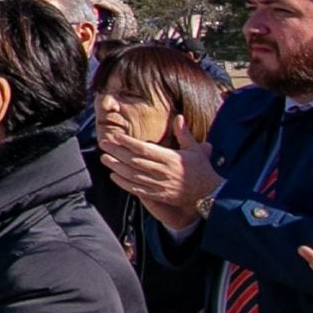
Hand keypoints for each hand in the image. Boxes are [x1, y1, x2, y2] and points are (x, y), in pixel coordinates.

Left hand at [96, 117, 218, 227]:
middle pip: (134, 161)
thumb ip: (184, 133)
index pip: (145, 149)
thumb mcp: (195, 149)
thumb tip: (178, 117)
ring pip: (133, 175)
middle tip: (103, 144)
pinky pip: (137, 190)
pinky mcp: (158, 195)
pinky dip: (124, 183)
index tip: (116, 136)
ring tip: (104, 158)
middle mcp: (163, 171)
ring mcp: (159, 185)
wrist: (209, 193)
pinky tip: (114, 177)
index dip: (128, 143)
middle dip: (117, 152)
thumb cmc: (201, 169)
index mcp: (171, 158)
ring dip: (117, 167)